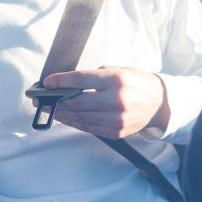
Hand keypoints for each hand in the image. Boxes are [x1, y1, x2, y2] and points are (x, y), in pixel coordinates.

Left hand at [35, 66, 169, 138]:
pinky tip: (65, 117)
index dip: (61, 82)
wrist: (159, 102)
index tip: (47, 82)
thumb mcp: (118, 70)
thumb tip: (69, 83)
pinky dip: (74, 122)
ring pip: (80, 117)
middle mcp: (116, 100)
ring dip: (61, 113)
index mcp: (116, 79)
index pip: (81, 80)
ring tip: (49, 108)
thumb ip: (95, 76)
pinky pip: (89, 127)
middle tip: (41, 98)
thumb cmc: (137, 82)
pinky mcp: (116, 131)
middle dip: (55, 100)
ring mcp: (116, 118)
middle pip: (77, 102)